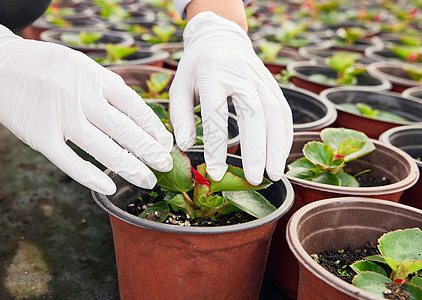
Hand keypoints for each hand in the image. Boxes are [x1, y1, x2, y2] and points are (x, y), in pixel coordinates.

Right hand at [0, 17, 172, 193]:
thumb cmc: (48, 67)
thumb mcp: (83, 67)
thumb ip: (108, 91)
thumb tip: (136, 120)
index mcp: (96, 78)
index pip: (134, 106)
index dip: (153, 128)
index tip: (166, 143)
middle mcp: (82, 97)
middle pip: (124, 130)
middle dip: (150, 151)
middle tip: (166, 165)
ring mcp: (61, 118)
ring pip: (103, 148)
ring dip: (130, 167)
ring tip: (148, 180)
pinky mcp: (41, 136)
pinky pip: (71, 162)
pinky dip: (91, 177)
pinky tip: (110, 187)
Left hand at [169, 11, 292, 184]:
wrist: (220, 37)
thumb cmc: (195, 67)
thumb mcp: (179, 87)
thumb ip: (181, 117)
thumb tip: (186, 146)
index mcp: (212, 75)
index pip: (216, 114)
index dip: (216, 146)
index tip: (216, 172)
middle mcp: (240, 75)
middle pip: (253, 114)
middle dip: (255, 150)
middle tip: (253, 178)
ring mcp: (260, 78)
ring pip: (275, 113)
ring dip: (277, 146)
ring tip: (274, 173)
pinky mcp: (272, 84)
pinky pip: (284, 110)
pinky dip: (285, 135)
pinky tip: (281, 155)